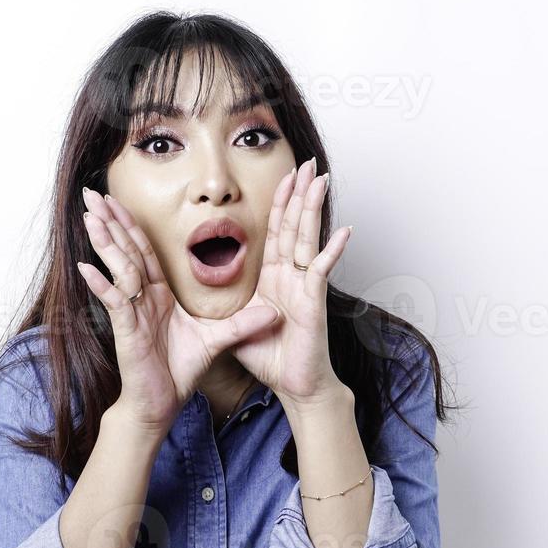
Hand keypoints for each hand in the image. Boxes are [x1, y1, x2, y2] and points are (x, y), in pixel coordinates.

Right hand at [75, 187, 280, 433]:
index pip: (145, 250)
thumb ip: (242, 323)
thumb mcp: (218, 340)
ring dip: (104, 242)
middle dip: (110, 221)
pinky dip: (100, 285)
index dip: (134, 224)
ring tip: (90, 217)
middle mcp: (141, 298)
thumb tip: (275, 311)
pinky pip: (113, 303)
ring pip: (118, 269)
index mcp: (158, 294)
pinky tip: (86, 267)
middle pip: (126, 250)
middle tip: (93, 193)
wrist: (162, 402)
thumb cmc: (180, 370)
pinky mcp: (125, 330)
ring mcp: (131, 312)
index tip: (120, 199)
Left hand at [230, 157, 353, 408]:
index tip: (284, 177)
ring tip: (320, 179)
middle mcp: (292, 277)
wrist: (295, 385)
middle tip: (306, 163)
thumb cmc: (272, 358)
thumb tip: (203, 297)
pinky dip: (334, 251)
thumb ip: (227, 306)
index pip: (276, 233)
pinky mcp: (313, 301)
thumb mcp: (238, 325)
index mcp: (274, 278)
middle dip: (299, 193)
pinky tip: (345, 231)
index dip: (279, 204)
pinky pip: (322, 270)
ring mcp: (305, 286)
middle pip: (294, 226)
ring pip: (308, 238)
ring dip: (314, 208)